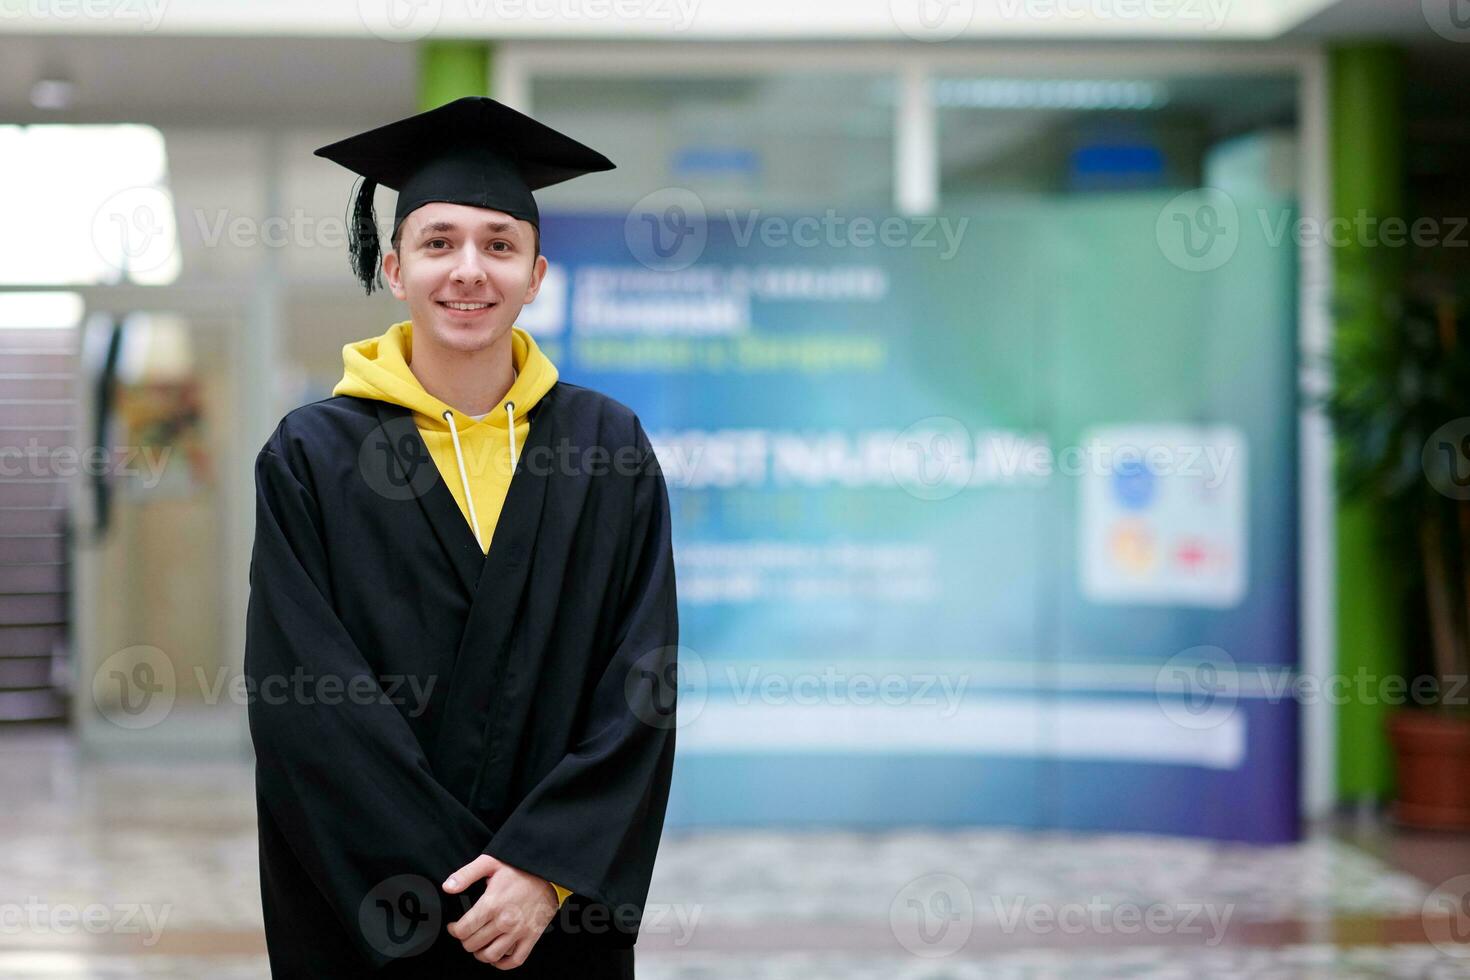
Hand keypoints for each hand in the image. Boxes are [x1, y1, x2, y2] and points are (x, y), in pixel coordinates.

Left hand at [443, 854, 557, 968]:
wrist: (548, 872)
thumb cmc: (519, 868)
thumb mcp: (490, 862)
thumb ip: (465, 874)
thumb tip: (447, 887)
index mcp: (491, 904)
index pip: (463, 930)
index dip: (454, 930)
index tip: (455, 926)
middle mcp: (504, 921)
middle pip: (474, 945)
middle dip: (466, 941)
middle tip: (467, 934)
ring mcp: (519, 931)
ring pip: (491, 956)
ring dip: (481, 954)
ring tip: (480, 945)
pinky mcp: (532, 936)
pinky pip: (515, 960)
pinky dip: (503, 964)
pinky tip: (497, 956)